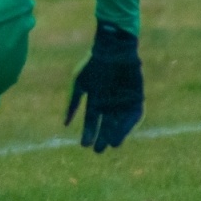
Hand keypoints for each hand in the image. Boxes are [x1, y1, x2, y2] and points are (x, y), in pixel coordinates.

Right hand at [64, 23, 143, 152]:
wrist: (114, 49)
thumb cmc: (93, 64)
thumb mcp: (79, 83)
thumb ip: (72, 103)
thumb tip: (64, 123)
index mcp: (95, 100)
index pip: (91, 121)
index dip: (88, 133)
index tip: (84, 145)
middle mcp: (109, 103)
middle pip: (106, 125)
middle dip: (102, 137)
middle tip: (98, 150)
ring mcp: (124, 101)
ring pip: (120, 123)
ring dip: (116, 134)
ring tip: (112, 143)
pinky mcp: (137, 97)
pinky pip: (134, 114)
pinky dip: (129, 124)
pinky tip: (123, 132)